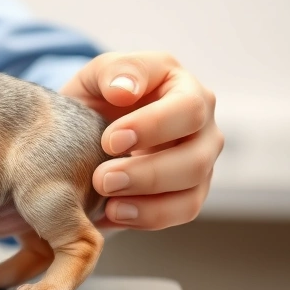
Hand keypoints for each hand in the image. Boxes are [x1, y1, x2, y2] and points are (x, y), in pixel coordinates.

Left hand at [60, 51, 224, 229]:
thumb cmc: (99, 97)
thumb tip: (125, 90)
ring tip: (110, 203)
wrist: (87, 129)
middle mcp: (201, 122)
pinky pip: (183, 210)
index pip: (187, 107)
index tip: (110, 141)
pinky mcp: (191, 189)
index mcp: (182, 85)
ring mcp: (200, 157)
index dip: (152, 127)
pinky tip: (115, 213)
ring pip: (193, 188)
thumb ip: (114, 72)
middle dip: (148, 173)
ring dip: (150, 201)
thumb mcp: (98, 75)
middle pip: (196, 156)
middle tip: (103, 180)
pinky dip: (149, 217)